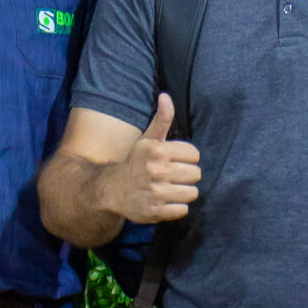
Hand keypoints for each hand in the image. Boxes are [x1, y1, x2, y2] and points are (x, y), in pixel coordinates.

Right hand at [104, 93, 201, 225]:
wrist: (111, 190)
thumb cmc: (135, 163)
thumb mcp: (147, 139)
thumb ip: (162, 119)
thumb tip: (166, 96)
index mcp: (158, 150)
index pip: (194, 155)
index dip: (186, 158)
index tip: (173, 161)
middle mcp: (157, 171)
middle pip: (196, 174)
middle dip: (186, 175)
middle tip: (171, 176)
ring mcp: (157, 193)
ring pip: (192, 193)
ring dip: (183, 192)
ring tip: (169, 189)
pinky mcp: (156, 212)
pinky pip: (183, 210)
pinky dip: (176, 207)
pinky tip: (164, 201)